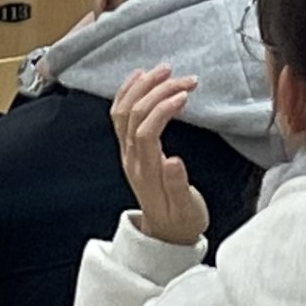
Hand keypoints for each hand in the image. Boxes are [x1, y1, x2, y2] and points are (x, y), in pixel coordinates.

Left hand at [109, 66, 207, 245]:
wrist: (166, 235)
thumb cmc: (180, 221)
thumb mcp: (186, 209)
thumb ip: (179, 185)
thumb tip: (173, 160)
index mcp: (146, 172)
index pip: (146, 131)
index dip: (163, 109)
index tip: (185, 95)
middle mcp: (131, 159)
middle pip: (134, 115)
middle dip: (158, 91)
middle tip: (186, 79)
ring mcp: (127, 153)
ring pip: (123, 111)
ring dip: (142, 87)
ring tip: (164, 70)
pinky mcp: (129, 148)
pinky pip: (119, 115)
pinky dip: (128, 92)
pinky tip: (141, 78)